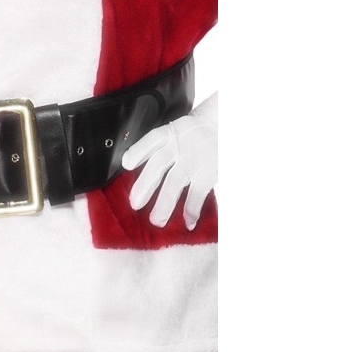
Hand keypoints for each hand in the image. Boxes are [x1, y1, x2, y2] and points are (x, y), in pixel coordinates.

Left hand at [121, 92, 216, 229]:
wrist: (225, 129)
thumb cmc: (195, 136)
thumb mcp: (179, 133)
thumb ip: (162, 149)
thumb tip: (136, 171)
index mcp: (170, 134)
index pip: (152, 139)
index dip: (138, 150)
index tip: (126, 164)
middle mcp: (180, 145)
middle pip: (158, 163)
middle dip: (145, 184)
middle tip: (135, 204)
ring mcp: (194, 158)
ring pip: (175, 181)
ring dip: (165, 202)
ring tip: (156, 221)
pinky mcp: (209, 172)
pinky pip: (198, 192)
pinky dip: (192, 208)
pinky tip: (188, 221)